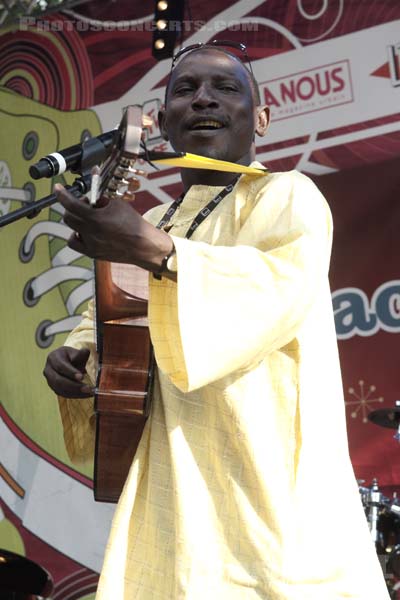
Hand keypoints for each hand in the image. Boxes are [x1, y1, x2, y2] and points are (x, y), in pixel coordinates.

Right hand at [43, 346, 92, 397]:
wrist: (66, 362)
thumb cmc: (71, 356)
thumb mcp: (76, 352)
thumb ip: (81, 353)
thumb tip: (85, 351)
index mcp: (53, 358)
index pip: (61, 366)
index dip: (71, 372)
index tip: (82, 377)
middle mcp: (48, 370)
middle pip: (59, 380)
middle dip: (74, 386)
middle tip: (88, 388)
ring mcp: (50, 380)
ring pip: (61, 389)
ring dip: (76, 392)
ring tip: (89, 392)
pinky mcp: (54, 388)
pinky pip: (63, 394)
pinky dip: (75, 395)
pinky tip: (85, 394)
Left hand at [55, 184, 172, 270]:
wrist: (143, 246)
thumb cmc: (134, 224)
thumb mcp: (118, 204)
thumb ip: (102, 197)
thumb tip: (94, 185)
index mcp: (96, 219)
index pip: (71, 204)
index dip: (62, 195)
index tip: (57, 188)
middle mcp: (91, 233)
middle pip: (69, 217)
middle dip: (74, 207)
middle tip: (86, 205)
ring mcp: (90, 244)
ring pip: (72, 229)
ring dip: (76, 221)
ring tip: (89, 219)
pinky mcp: (93, 253)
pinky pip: (75, 243)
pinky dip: (78, 235)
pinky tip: (86, 232)